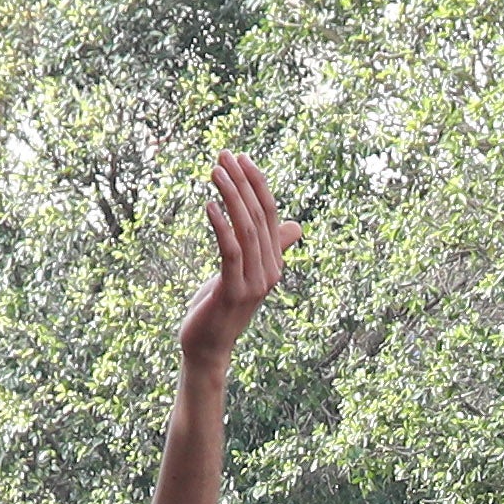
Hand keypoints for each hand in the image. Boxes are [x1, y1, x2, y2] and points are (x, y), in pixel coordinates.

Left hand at [173, 151, 296, 371]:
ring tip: (214, 172)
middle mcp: (270, 272)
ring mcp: (254, 284)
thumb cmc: (220, 309)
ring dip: (230, 196)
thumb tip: (296, 226)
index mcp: (274, 264)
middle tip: (223, 155)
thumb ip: (268, 248)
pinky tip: (209, 205)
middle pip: (259, 217)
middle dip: (242, 182)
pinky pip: (230, 251)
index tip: (240, 158)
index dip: (256, 184)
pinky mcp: (232, 292)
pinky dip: (221, 225)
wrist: (207, 349)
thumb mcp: (244, 273)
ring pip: (246, 230)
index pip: (270, 215)